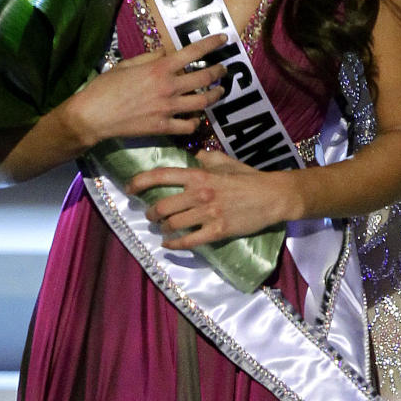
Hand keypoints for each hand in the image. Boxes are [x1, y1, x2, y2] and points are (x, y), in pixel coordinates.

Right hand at [65, 32, 227, 144]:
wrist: (93, 116)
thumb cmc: (105, 87)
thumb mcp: (126, 64)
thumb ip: (149, 57)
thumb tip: (166, 53)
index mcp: (158, 68)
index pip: (192, 52)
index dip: (211, 44)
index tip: (223, 39)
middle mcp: (168, 87)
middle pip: (204, 78)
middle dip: (218, 72)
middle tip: (223, 70)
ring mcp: (168, 109)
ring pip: (203, 102)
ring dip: (214, 95)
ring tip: (218, 92)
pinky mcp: (163, 127)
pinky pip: (189, 126)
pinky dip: (195, 121)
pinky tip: (196, 118)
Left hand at [128, 150, 291, 248]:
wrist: (272, 196)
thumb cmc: (248, 177)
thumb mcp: (225, 162)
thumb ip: (205, 158)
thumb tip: (192, 156)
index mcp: (199, 174)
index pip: (162, 175)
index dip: (140, 182)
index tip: (129, 188)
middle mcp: (200, 193)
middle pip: (162, 205)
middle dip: (151, 212)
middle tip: (149, 215)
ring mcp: (208, 214)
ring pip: (173, 224)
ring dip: (163, 228)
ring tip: (161, 228)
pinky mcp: (217, 231)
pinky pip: (189, 241)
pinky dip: (174, 244)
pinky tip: (168, 244)